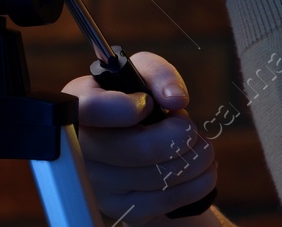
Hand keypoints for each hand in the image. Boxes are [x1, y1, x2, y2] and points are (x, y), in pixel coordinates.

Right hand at [63, 52, 217, 224]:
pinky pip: (166, 200)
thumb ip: (160, 74)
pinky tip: (200, 169)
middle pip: (138, 150)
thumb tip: (175, 99)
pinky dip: (196, 184)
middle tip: (188, 126)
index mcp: (80, 103)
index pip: (90, 110)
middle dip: (181, 135)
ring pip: (159, 177)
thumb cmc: (135, 97)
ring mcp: (98, 183)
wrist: (131, 138)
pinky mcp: (119, 208)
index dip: (123, 108)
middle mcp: (82, 147)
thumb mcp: (143, 73)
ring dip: (196, 159)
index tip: (148, 105)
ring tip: (200, 146)